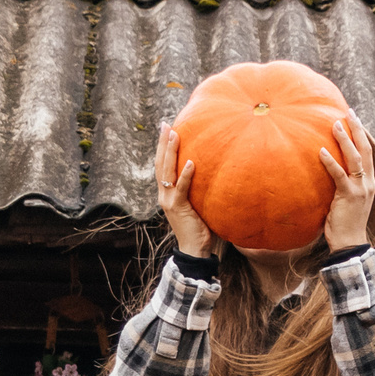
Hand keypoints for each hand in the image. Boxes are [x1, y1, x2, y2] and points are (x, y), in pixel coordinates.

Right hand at [156, 124, 216, 260]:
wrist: (194, 250)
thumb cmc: (199, 227)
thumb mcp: (197, 204)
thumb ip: (199, 189)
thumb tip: (213, 172)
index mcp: (167, 193)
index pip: (162, 166)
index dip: (163, 148)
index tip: (166, 129)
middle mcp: (164, 194)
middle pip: (160, 164)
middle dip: (163, 143)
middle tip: (165, 125)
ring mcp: (169, 201)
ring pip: (166, 172)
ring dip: (170, 152)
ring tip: (174, 134)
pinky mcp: (178, 208)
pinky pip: (181, 188)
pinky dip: (184, 175)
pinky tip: (190, 162)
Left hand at [318, 119, 374, 251]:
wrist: (350, 243)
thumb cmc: (345, 223)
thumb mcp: (347, 200)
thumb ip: (343, 184)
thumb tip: (329, 171)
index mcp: (369, 183)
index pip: (367, 153)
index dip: (361, 135)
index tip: (354, 119)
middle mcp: (368, 183)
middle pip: (365, 150)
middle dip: (357, 129)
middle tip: (349, 112)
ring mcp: (361, 189)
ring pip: (354, 158)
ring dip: (344, 139)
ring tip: (335, 124)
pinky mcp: (349, 196)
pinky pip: (339, 174)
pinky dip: (331, 161)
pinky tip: (322, 151)